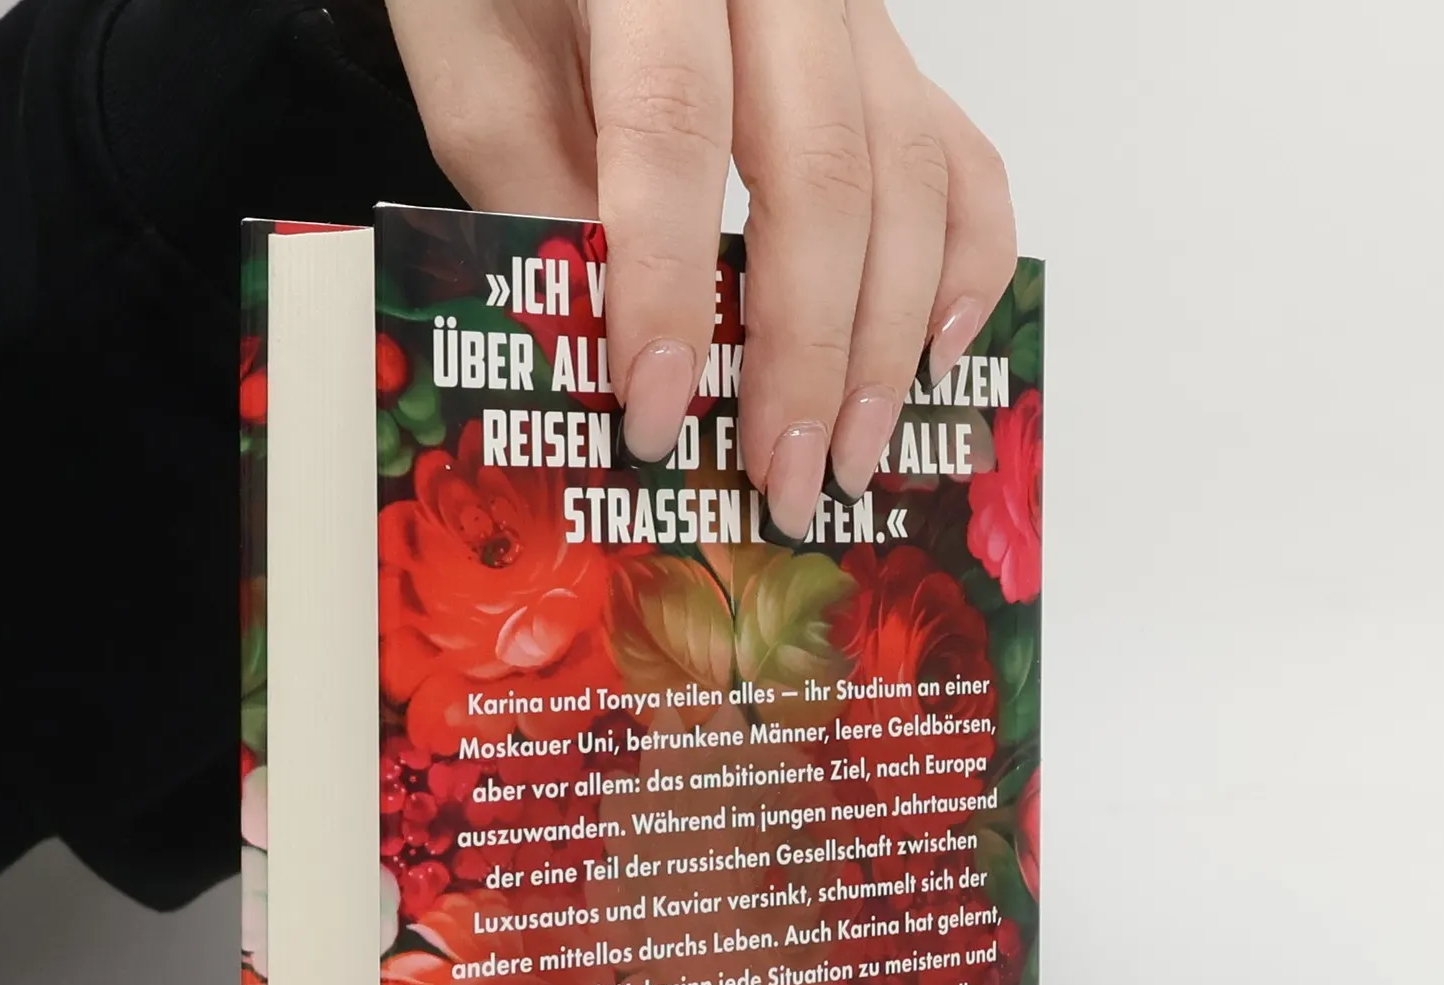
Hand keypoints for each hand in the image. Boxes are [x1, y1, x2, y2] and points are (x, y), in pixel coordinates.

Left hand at [381, 0, 1016, 537]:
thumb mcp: (476, 64)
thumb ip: (534, 194)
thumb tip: (602, 360)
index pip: (675, 130)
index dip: (669, 287)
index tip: (654, 416)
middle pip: (823, 173)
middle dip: (806, 353)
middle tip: (782, 480)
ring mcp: (856, 15)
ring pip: (910, 178)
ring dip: (889, 340)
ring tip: (851, 456)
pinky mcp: (890, 55)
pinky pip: (960, 157)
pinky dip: (967, 263)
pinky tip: (939, 356)